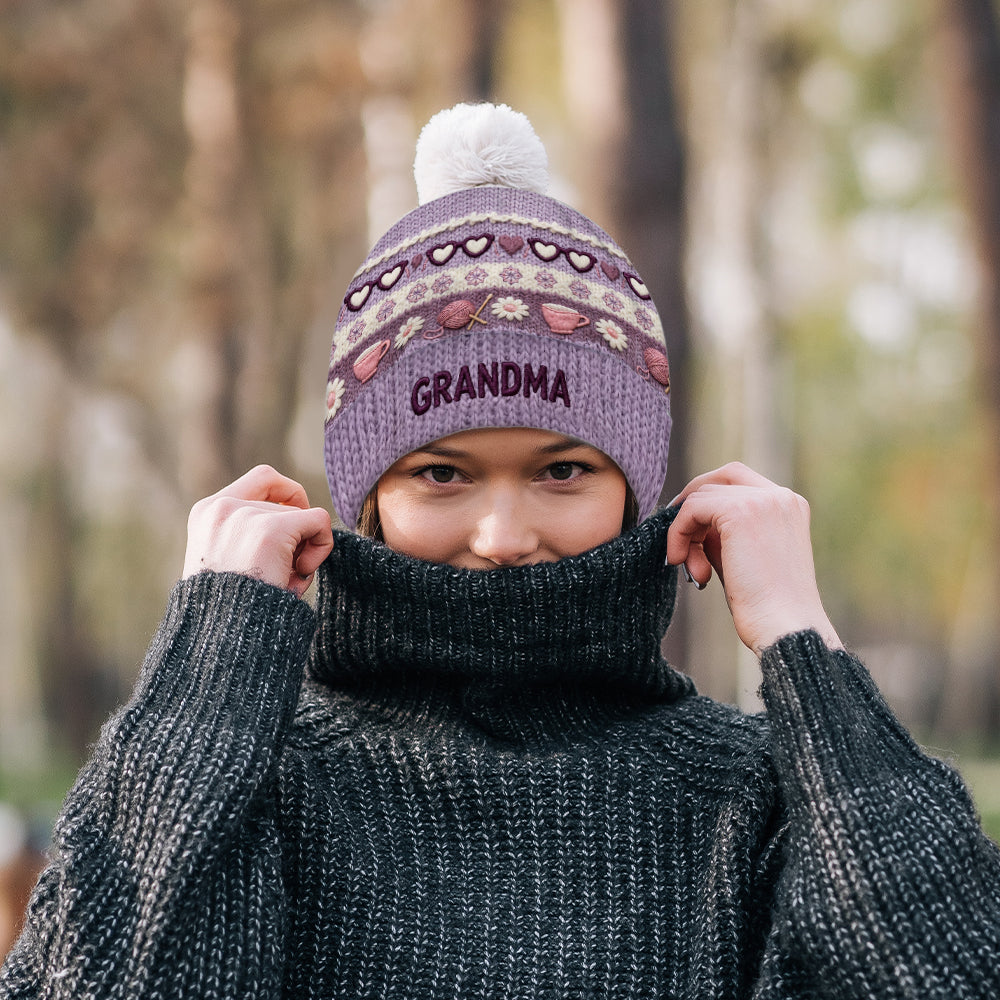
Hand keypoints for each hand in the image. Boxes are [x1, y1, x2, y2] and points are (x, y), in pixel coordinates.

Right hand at [183, 465, 333, 598]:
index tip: (293, 528)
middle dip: (294, 537)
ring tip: (283, 582)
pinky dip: (322, 546)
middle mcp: (222, 507)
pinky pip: (319, 522)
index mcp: (206, 513)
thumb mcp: (229, 562)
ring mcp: (246, 516)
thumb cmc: (230, 611)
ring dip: (303, 551)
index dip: (288, 496)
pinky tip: (300, 574)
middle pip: (286, 503)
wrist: (221, 637)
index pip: (262, 479)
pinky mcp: (271, 530)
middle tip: (284, 572)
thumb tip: (304, 517)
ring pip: (303, 517)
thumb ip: (250, 535)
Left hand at [666, 463, 841, 655]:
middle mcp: (780, 496)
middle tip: (678, 537)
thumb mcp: (743, 558)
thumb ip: (722, 533)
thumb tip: (691, 522)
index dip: (708, 499)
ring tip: (693, 569)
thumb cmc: (766, 606)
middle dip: (693, 504)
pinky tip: (680, 561)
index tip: (691, 530)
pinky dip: (678, 533)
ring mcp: (763, 501)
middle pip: (721, 477)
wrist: (784, 628)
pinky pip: (692, 509)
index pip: (740, 481)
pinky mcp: (741, 512)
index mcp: (789, 506)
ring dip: (685, 531)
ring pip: (701, 495)